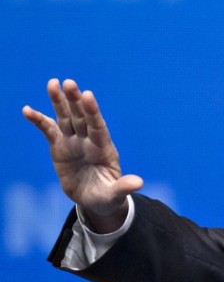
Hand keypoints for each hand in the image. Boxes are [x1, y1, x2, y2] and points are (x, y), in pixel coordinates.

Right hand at [22, 79, 141, 232]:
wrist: (94, 199)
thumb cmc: (107, 196)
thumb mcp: (115, 195)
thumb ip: (123, 187)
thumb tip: (138, 183)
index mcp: (104, 149)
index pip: (98, 127)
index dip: (93, 112)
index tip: (88, 95)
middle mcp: (89, 141)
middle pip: (82, 117)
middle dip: (75, 100)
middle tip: (69, 82)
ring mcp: (74, 142)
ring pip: (66, 118)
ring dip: (59, 101)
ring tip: (52, 82)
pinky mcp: (60, 147)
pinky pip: (48, 130)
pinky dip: (38, 120)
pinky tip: (27, 110)